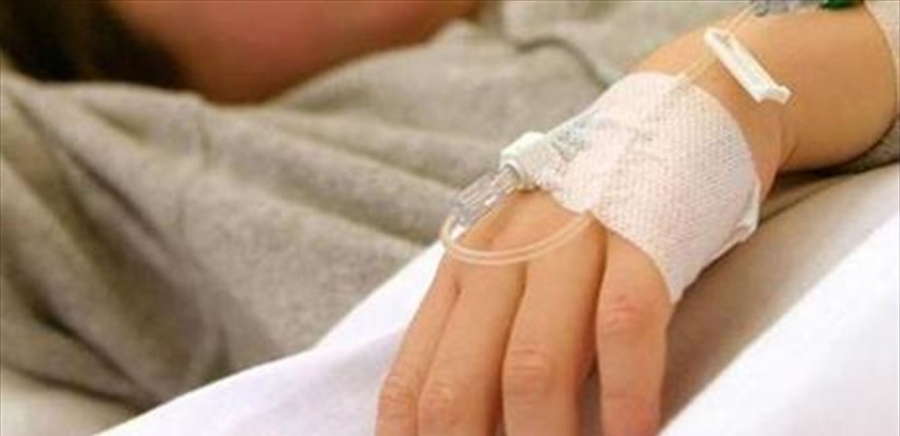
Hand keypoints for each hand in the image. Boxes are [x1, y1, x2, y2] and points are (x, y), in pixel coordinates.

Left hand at [376, 191, 672, 435]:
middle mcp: (504, 255)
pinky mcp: (641, 240)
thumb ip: (488, 331)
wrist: (674, 121)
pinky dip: (625, 397)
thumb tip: (466, 422)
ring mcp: (570, 244)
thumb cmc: (591, 217)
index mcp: (465, 269)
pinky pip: (623, 328)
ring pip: (533, 364)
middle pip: (461, 382)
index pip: (412, 380)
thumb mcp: (520, 266)